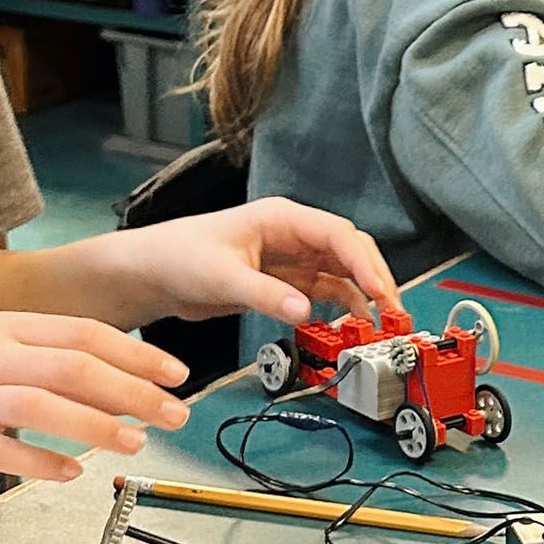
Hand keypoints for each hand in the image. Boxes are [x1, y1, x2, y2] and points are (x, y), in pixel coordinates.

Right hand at [0, 312, 190, 481]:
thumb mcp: (0, 348)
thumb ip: (58, 359)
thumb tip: (128, 381)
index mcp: (10, 328)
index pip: (86, 334)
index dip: (137, 355)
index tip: (177, 374)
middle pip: (71, 368)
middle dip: (132, 392)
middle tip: (172, 414)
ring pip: (38, 406)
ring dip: (95, 425)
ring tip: (135, 442)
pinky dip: (39, 462)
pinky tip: (72, 471)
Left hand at [127, 198, 401, 326]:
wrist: (151, 273)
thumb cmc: (179, 257)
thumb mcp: (222, 277)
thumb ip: (265, 295)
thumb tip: (305, 310)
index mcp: (283, 219)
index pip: (338, 234)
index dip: (364, 261)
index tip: (380, 290)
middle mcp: (295, 236)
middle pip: (350, 251)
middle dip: (375, 278)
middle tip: (392, 311)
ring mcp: (293, 259)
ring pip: (344, 273)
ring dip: (364, 295)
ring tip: (380, 323)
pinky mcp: (286, 282)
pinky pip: (325, 291)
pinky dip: (342, 306)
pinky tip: (352, 324)